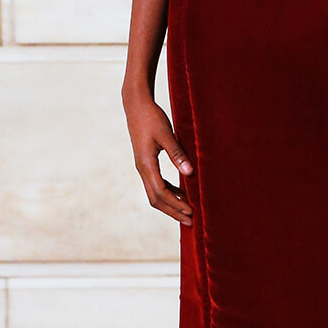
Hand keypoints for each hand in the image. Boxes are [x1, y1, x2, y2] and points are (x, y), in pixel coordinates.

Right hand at [122, 87, 193, 225]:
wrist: (136, 105)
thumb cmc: (152, 118)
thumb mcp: (167, 134)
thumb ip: (177, 154)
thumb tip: (189, 174)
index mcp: (146, 164)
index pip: (161, 193)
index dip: (176, 205)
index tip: (191, 212)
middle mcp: (142, 169)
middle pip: (156, 199)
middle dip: (173, 211)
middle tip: (191, 221)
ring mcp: (143, 167)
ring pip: (155, 194)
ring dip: (171, 204)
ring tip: (188, 211)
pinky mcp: (146, 163)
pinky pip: (156, 184)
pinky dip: (169, 192)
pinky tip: (181, 193)